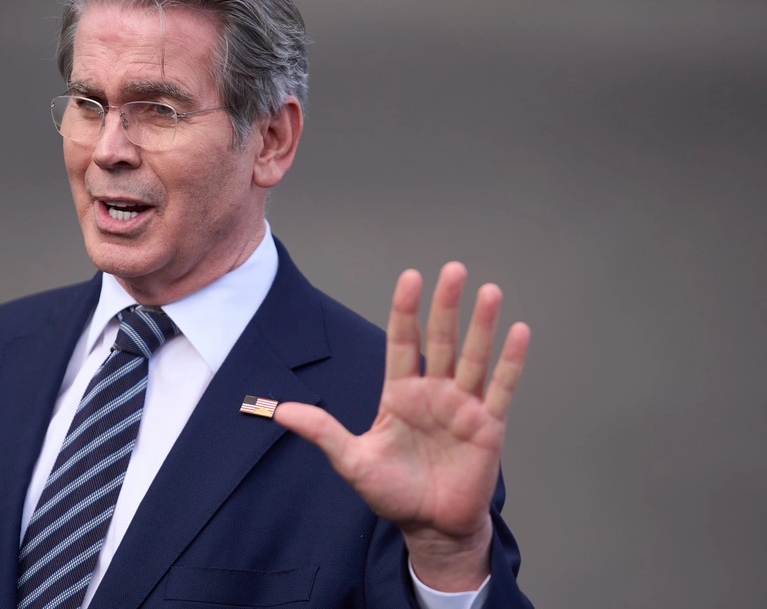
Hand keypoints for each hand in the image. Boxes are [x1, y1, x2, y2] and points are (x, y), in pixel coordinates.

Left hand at [273, 263, 529, 590]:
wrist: (431, 527)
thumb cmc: (393, 493)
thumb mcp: (352, 461)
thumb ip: (322, 432)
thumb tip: (278, 411)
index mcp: (400, 394)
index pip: (402, 342)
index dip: (405, 311)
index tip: (410, 277)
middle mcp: (433, 392)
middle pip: (440, 340)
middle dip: (446, 305)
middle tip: (453, 270)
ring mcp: (463, 406)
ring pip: (473, 357)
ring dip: (481, 324)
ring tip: (489, 291)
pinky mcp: (488, 425)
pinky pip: (502, 388)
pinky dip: (511, 361)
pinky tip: (518, 331)